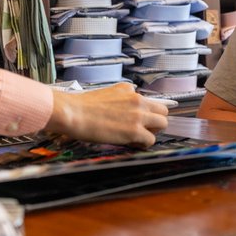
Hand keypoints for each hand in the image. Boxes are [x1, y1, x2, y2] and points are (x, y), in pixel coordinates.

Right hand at [47, 84, 169, 146]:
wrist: (73, 113)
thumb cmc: (82, 106)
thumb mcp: (106, 92)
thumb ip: (121, 96)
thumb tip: (126, 102)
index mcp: (129, 91)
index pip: (150, 101)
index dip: (147, 112)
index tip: (140, 120)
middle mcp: (137, 100)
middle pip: (163, 111)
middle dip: (155, 121)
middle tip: (143, 129)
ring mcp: (138, 116)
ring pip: (162, 124)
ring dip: (153, 132)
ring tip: (139, 137)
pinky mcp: (135, 131)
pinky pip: (151, 140)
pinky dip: (144, 144)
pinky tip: (132, 144)